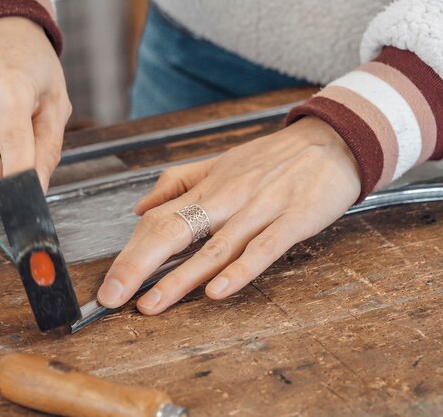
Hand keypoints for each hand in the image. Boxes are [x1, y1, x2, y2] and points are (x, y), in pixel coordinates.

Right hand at [0, 17, 69, 203]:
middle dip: (6, 193)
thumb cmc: (32, 64)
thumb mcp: (57, 102)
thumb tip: (38, 187)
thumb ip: (49, 148)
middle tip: (27, 183)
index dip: (26, 189)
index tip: (36, 200)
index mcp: (8, 98)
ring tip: (13, 133)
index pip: (14, 160)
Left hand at [97, 116, 360, 313]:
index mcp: (209, 187)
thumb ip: (179, 183)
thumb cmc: (274, 157)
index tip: (109, 283)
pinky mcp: (294, 219)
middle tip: (114, 296)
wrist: (333, 139)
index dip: (130, 253)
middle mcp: (228, 198)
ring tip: (152, 304)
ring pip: (214, 247)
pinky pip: (263, 248)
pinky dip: (240, 270)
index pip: (159, 220)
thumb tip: (140, 208)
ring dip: (180, 277)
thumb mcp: (222, 163)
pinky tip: (217, 290)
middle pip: (176, 232)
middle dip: (140, 266)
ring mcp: (261, 209)